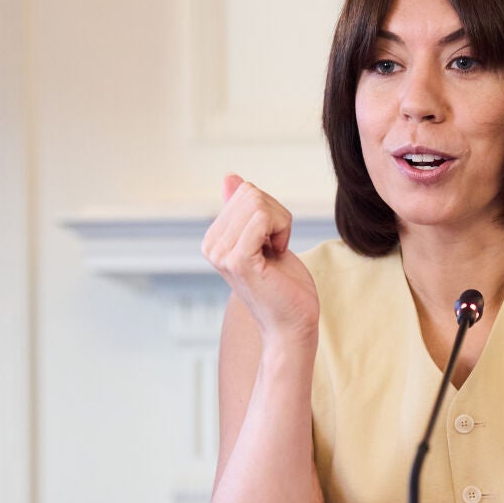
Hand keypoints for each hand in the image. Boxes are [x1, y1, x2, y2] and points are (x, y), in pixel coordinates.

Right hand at [202, 175, 319, 343]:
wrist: (292, 325)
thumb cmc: (284, 287)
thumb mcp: (266, 238)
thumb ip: (245, 210)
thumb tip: (230, 178)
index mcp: (214, 238)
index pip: (245, 191)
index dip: (271, 213)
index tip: (272, 243)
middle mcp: (211, 245)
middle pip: (251, 193)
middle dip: (277, 216)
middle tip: (278, 248)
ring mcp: (221, 253)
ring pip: (258, 202)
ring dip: (281, 224)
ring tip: (276, 253)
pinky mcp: (237, 260)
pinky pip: (263, 217)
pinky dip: (282, 230)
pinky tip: (279, 254)